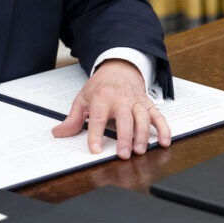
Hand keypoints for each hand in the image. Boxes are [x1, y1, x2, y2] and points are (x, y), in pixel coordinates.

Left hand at [50, 60, 171, 158]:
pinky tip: (164, 142)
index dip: (96, 135)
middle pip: (125, 119)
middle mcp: (121, 99)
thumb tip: (59, 132)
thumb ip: (73, 118)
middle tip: (123, 154)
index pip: (98, 117)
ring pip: (143, 118)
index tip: (95, 149)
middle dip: (125, 137)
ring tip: (140, 150)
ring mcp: (136, 102)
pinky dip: (164, 129)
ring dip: (143, 135)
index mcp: (103, 97)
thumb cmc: (102, 86)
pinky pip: (158, 116)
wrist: (119, 68)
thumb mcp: (83, 98)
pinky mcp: (148, 105)